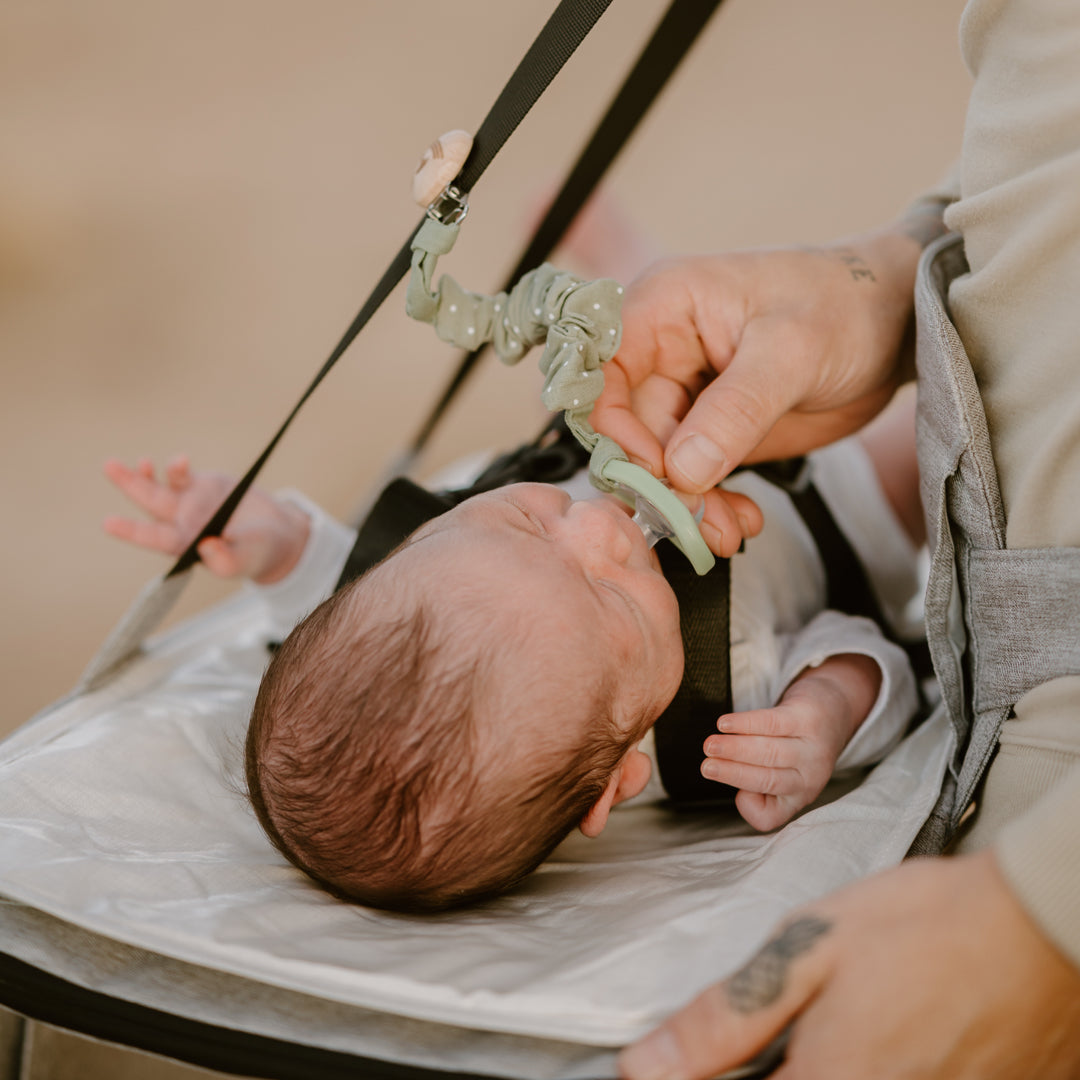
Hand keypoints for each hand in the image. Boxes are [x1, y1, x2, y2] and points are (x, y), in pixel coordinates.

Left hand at [103, 455, 309, 583]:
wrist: (276, 534)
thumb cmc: (257, 554)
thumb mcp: (244, 560)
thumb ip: (226, 559)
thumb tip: (205, 546)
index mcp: (186, 545)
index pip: (155, 537)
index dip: (132, 530)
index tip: (107, 522)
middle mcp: (181, 523)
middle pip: (149, 503)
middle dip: (129, 484)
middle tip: (109, 466)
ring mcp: (189, 503)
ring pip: (158, 486)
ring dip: (145, 473)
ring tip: (140, 460)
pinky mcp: (202, 486)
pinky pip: (181, 475)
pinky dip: (177, 467)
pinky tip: (180, 460)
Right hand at [591, 224, 921, 501]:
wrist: (899, 324)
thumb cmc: (847, 305)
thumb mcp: (794, 350)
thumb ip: (736, 409)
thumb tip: (682, 470)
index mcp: (661, 309)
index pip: (601, 376)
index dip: (616, 429)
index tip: (659, 472)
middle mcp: (661, 353)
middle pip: (627, 432)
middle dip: (660, 483)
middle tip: (701, 522)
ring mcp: (686, 396)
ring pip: (658, 465)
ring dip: (687, 505)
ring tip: (728, 531)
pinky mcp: (712, 432)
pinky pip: (691, 479)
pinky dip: (711, 507)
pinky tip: (742, 521)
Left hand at [619, 850, 1079, 1079]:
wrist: (1037, 925)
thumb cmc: (924, 927)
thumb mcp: (806, 951)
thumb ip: (726, 1018)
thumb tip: (646, 1066)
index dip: (708, 1079)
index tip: (703, 1057)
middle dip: (764, 1067)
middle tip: (779, 1026)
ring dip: (816, 1062)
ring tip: (850, 1010)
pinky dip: (865, 1063)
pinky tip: (879, 1026)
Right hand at [701, 653, 878, 830]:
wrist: (833, 709)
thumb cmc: (797, 744)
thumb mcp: (786, 773)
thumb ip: (759, 783)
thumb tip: (732, 779)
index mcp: (798, 795)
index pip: (771, 815)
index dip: (749, 808)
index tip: (734, 793)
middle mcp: (810, 777)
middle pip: (767, 779)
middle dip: (733, 773)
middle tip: (706, 767)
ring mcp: (812, 747)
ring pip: (769, 752)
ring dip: (735, 748)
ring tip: (709, 745)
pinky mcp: (808, 718)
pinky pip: (773, 722)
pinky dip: (746, 723)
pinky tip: (725, 723)